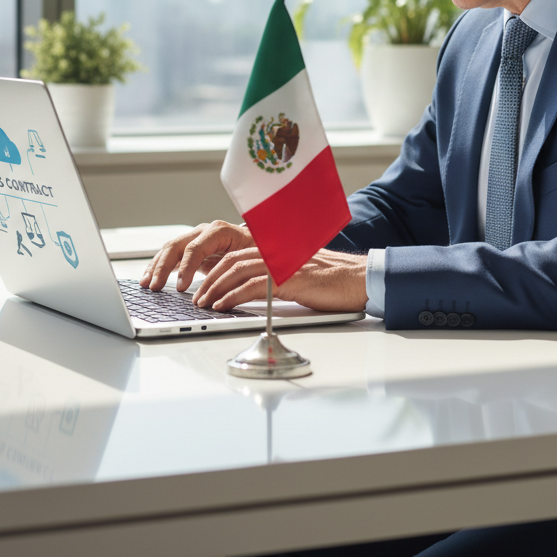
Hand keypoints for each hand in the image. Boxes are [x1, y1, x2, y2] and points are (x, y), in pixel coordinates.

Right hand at [139, 220, 254, 292]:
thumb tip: (230, 282)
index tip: (181, 287)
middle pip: (178, 246)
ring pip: (170, 249)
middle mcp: (204, 231)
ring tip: (147, 284)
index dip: (186, 267)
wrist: (256, 244)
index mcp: (220, 231)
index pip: (196, 247)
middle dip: (164, 267)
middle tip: (156, 287)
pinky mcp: (190, 249)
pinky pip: (170, 256)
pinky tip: (149, 278)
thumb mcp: (252, 256)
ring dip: (156, 267)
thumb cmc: (256, 251)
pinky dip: (158, 267)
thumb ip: (239, 266)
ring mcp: (195, 238)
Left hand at [193, 246, 367, 312]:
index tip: (204, 285)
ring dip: (216, 288)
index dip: (216, 268)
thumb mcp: (298, 274)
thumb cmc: (333, 281)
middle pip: (231, 260)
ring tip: (204, 303)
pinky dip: (233, 296)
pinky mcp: (287, 280)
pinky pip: (252, 286)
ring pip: (236, 271)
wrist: (358, 279)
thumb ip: (277, 277)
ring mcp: (281, 265)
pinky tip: (223, 306)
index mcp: (276, 251)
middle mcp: (276, 253)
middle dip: (209, 279)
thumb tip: (254, 291)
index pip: (237, 254)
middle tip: (198, 296)